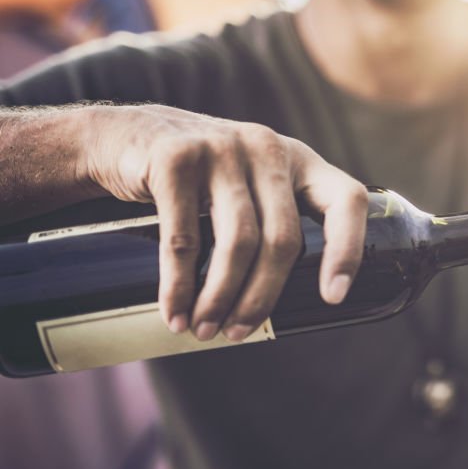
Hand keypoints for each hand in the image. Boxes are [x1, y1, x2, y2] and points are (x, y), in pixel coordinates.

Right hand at [83, 104, 367, 340]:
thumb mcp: (248, 184)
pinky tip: (176, 312)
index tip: (334, 298)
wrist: (118, 135)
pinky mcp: (175, 158)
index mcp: (299, 160)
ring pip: (238, 242)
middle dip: (262, 297)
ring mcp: (222, 148)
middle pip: (283, 239)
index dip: (348, 250)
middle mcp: (267, 148)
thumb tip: (286, 307)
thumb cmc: (197, 179)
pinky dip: (179, 285)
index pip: (346, 200)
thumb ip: (273, 218)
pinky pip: (184, 237)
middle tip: (237, 333)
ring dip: (221, 298)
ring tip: (204, 330)